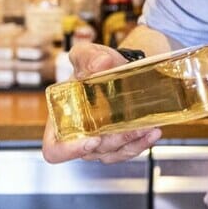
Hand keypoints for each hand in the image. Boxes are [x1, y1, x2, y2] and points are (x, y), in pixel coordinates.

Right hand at [42, 42, 162, 164]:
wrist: (116, 68)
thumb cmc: (94, 65)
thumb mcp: (87, 55)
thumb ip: (87, 56)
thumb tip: (100, 63)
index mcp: (61, 120)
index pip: (54, 148)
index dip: (68, 150)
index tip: (90, 141)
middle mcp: (78, 136)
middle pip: (91, 151)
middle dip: (113, 141)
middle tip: (131, 128)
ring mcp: (98, 143)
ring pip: (113, 153)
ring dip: (132, 142)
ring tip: (147, 127)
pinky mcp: (117, 144)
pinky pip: (128, 150)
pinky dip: (142, 143)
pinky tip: (153, 131)